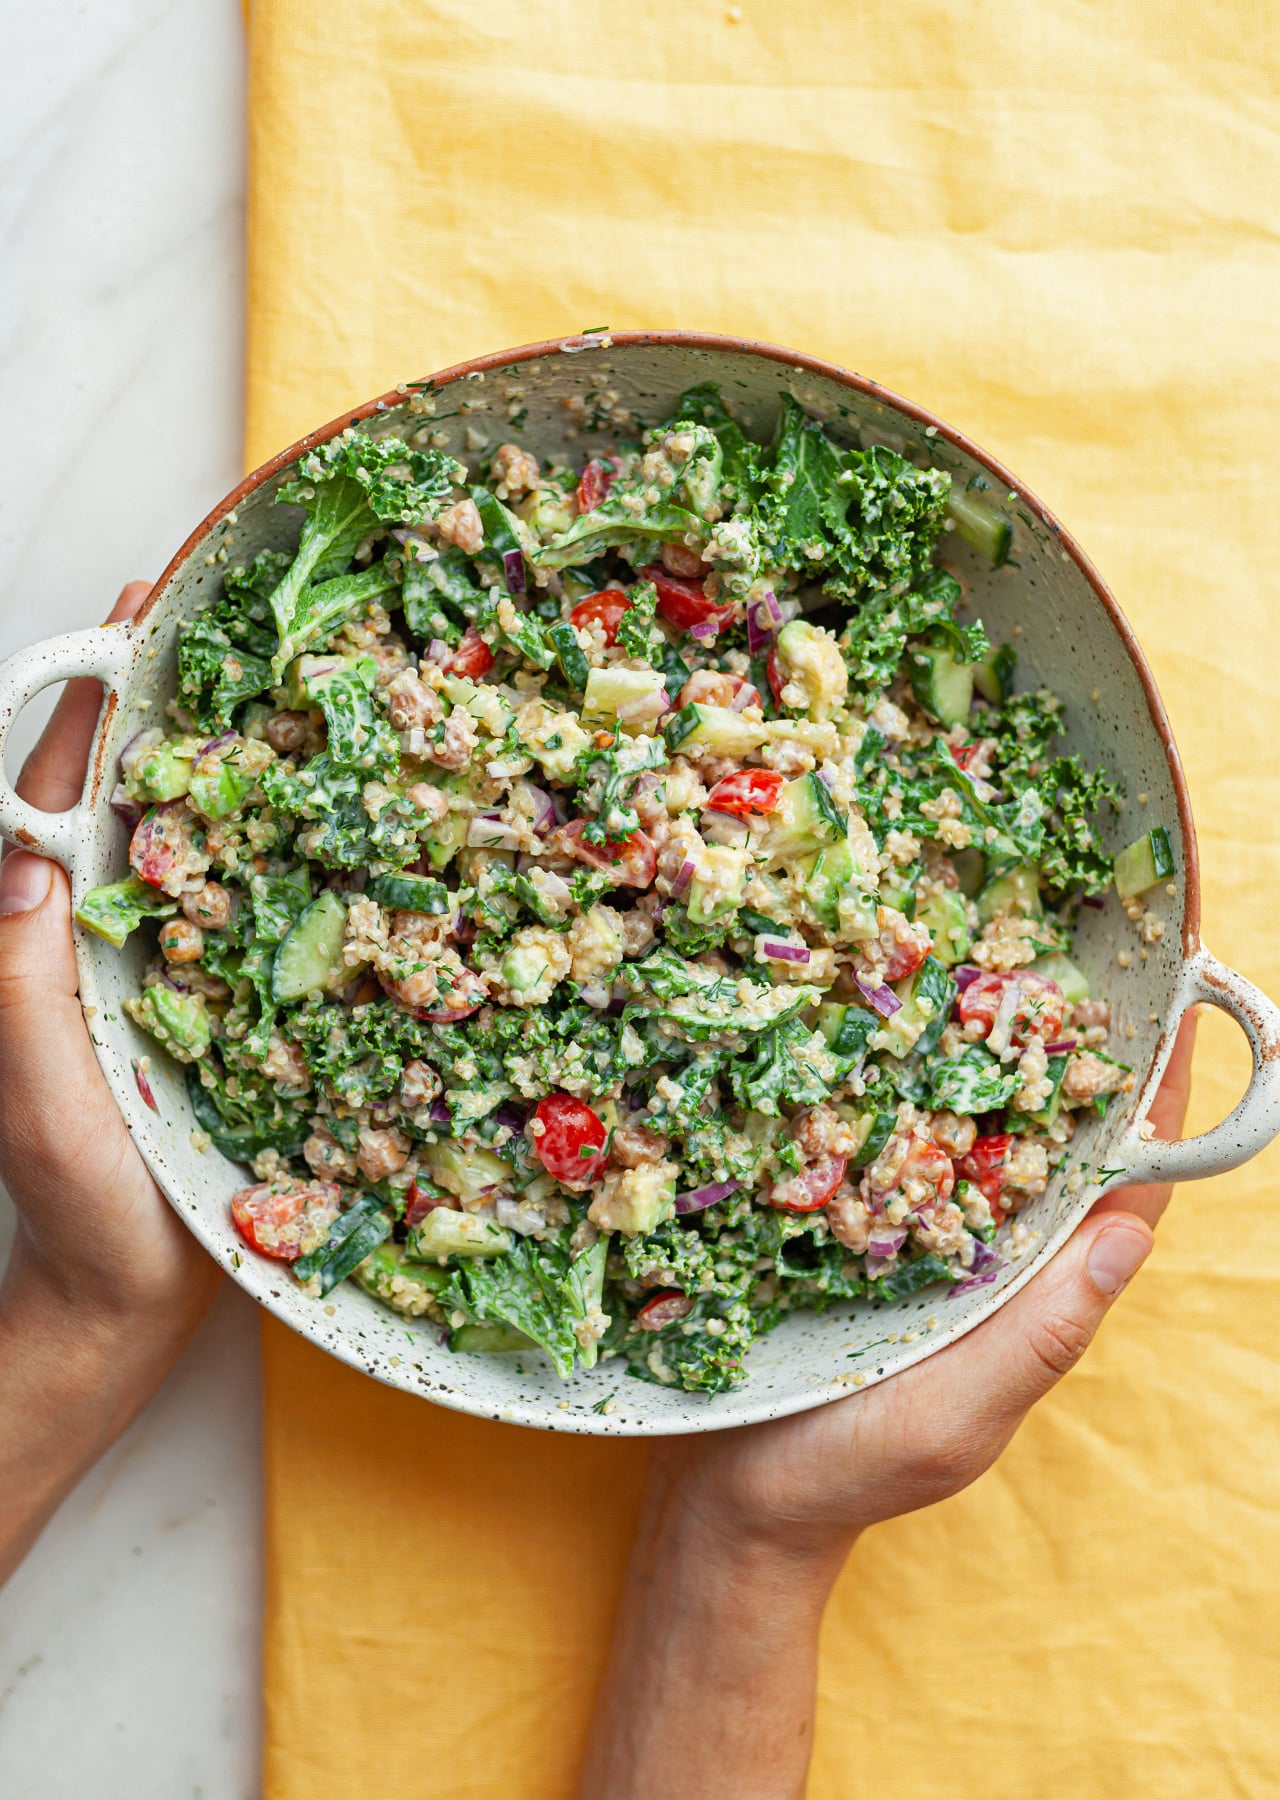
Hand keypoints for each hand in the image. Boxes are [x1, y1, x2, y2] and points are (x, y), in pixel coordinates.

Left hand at [0, 583, 219, 1583]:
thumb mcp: (35, 1094)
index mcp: (47, 939)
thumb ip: (19, 987)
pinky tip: (349, 836)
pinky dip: (294, 867)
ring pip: (207, 851)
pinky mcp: (228, 1015)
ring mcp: (171, 975)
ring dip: (245, 777)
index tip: (135, 619)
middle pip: (139, 800)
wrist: (129, 1302)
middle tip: (240, 633)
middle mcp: (108, 940)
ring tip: (308, 705)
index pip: (62, 796)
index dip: (91, 704)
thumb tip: (28, 866)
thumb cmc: (78, 1203)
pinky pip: (260, 923)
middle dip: (179, 712)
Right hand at [658, 1009, 1196, 1557]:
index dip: (1158, 1108)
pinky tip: (883, 1028)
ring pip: (977, 1132)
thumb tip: (1128, 1239)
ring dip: (991, 1054)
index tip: (1176, 1013)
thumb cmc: (843, 1472)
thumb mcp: (953, 1420)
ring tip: (991, 958)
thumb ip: (1038, 1341)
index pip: (1123, 1193)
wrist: (727, 1498)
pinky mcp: (854, 1228)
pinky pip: (897, 1146)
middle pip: (1057, 1144)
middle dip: (1074, 1054)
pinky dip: (905, 1087)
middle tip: (1076, 947)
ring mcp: (920, 1240)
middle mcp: (989, 1258)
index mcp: (1032, 1299)